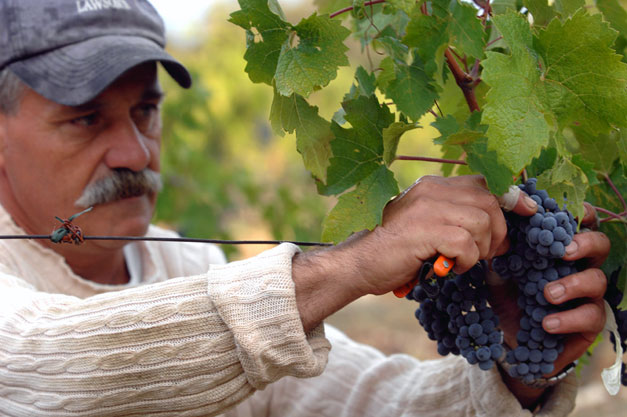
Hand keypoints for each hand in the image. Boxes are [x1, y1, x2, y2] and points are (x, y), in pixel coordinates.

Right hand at [292, 175, 536, 331]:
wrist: (357, 262)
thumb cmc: (393, 249)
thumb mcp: (426, 224)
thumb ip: (455, 217)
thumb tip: (500, 229)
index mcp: (433, 186)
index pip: (484, 182)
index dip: (511, 196)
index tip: (529, 209)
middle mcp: (432, 190)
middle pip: (490, 202)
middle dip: (498, 232)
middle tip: (488, 253)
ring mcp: (428, 208)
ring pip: (482, 223)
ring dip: (480, 249)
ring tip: (460, 261)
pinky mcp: (426, 230)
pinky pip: (467, 244)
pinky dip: (465, 261)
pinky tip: (447, 267)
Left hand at [488, 203, 609, 406]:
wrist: (510, 337)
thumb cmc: (509, 296)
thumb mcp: (499, 272)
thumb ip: (500, 252)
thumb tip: (496, 230)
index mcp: (559, 249)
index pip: (579, 223)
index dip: (580, 214)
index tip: (567, 213)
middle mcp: (580, 266)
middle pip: (600, 244)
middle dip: (585, 243)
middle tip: (563, 251)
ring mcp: (589, 294)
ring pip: (597, 280)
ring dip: (573, 284)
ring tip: (547, 294)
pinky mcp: (590, 322)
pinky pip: (590, 316)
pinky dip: (568, 319)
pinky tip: (547, 323)